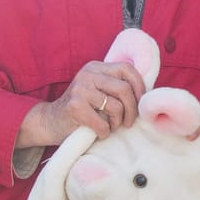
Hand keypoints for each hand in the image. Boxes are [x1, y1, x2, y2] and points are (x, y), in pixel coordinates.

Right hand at [17, 58, 148, 148]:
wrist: (50, 121)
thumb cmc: (82, 110)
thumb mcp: (99, 91)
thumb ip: (116, 87)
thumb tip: (148, 94)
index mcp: (96, 67)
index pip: (128, 69)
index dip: (140, 87)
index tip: (141, 104)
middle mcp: (88, 74)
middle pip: (125, 90)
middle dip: (132, 110)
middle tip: (129, 123)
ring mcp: (80, 89)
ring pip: (116, 107)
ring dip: (117, 123)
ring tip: (110, 126)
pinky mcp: (75, 106)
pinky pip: (102, 122)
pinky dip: (104, 131)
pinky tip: (99, 132)